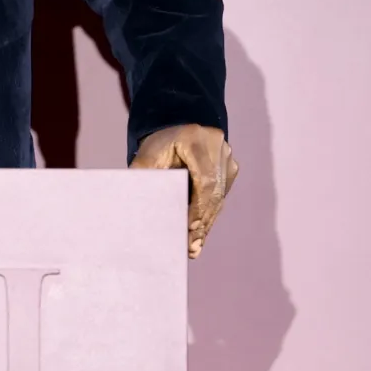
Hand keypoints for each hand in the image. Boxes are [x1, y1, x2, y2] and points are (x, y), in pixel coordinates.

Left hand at [130, 123, 236, 258]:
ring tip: (194, 246)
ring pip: (219, 196)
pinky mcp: (230, 167)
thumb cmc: (157, 144)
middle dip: (201, 220)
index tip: (189, 227)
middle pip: (214, 191)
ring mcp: (227, 156)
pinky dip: (209, 214)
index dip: (199, 206)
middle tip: (190, 246)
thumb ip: (144, 178)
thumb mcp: (147, 157)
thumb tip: (139, 209)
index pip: (205, 179)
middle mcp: (217, 145)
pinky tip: (200, 234)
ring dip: (206, 222)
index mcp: (197, 139)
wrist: (174, 124)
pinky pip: (221, 195)